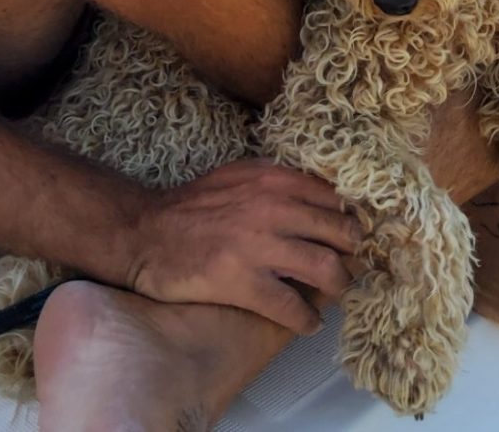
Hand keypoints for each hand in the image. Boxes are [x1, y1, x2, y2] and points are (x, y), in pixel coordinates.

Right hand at [124, 159, 361, 334]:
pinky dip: (307, 319)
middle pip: (339, 232)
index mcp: (274, 179)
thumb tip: (319, 193)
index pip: (334, 198)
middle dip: (352, 254)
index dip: (349, 219)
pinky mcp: (241, 282)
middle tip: (350, 267)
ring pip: (325, 269)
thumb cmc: (194, 204)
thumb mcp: (240, 174)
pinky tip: (309, 324)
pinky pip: (291, 307)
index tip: (351, 235)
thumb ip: (278, 180)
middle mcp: (273, 207)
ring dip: (338, 286)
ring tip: (335, 294)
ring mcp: (258, 246)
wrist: (146, 232)